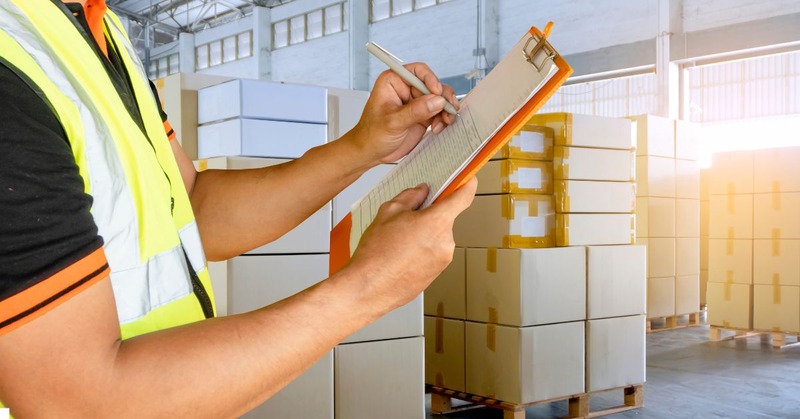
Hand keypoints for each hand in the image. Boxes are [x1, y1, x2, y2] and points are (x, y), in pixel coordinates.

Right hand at [345, 177, 476, 312]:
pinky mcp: (436, 274)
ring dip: (423, 235)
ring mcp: (443, 261)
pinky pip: (432, 254)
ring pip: (437, 237)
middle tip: (406, 219)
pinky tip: (400, 255)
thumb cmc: (375, 254)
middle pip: (445, 219)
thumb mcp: (388, 212)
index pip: (463, 197)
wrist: (367, 288)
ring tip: (398, 242)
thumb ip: (410, 197)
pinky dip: (420, 251)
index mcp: (437, 222)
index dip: (467, 185)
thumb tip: (421, 192)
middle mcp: (445, 242)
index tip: (468, 180)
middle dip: (428, 215)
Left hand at [350, 62, 458, 164]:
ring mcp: (416, 103)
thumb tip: (437, 101)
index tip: (437, 92)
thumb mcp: (393, 122)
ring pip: (439, 99)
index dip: (431, 79)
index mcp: (394, 82)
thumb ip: (415, 111)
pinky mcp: (422, 115)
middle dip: (443, 97)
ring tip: (445, 121)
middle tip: (448, 109)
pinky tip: (439, 128)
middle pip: (433, 85)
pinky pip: (439, 112)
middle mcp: (406, 89)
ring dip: (446, 109)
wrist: (370, 152)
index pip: (418, 71)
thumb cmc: (371, 134)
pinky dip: (444, 119)